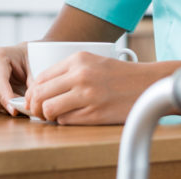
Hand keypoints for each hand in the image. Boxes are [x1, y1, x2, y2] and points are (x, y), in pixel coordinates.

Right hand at [0, 43, 29, 115]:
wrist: (20, 58)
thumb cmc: (27, 60)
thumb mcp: (34, 67)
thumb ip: (32, 84)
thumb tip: (29, 104)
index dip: (6, 98)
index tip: (15, 111)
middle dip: (10, 104)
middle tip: (26, 106)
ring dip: (7, 106)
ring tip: (21, 101)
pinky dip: (3, 107)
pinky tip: (13, 101)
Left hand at [24, 52, 158, 123]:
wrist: (148, 84)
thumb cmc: (119, 74)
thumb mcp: (92, 61)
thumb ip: (68, 71)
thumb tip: (40, 88)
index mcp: (78, 60)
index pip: (40, 78)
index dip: (32, 92)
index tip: (33, 99)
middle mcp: (80, 76)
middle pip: (40, 94)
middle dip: (34, 106)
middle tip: (37, 111)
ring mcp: (88, 95)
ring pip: (50, 109)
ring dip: (48, 115)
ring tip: (54, 115)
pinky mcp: (95, 113)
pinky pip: (66, 121)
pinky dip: (64, 121)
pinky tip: (72, 117)